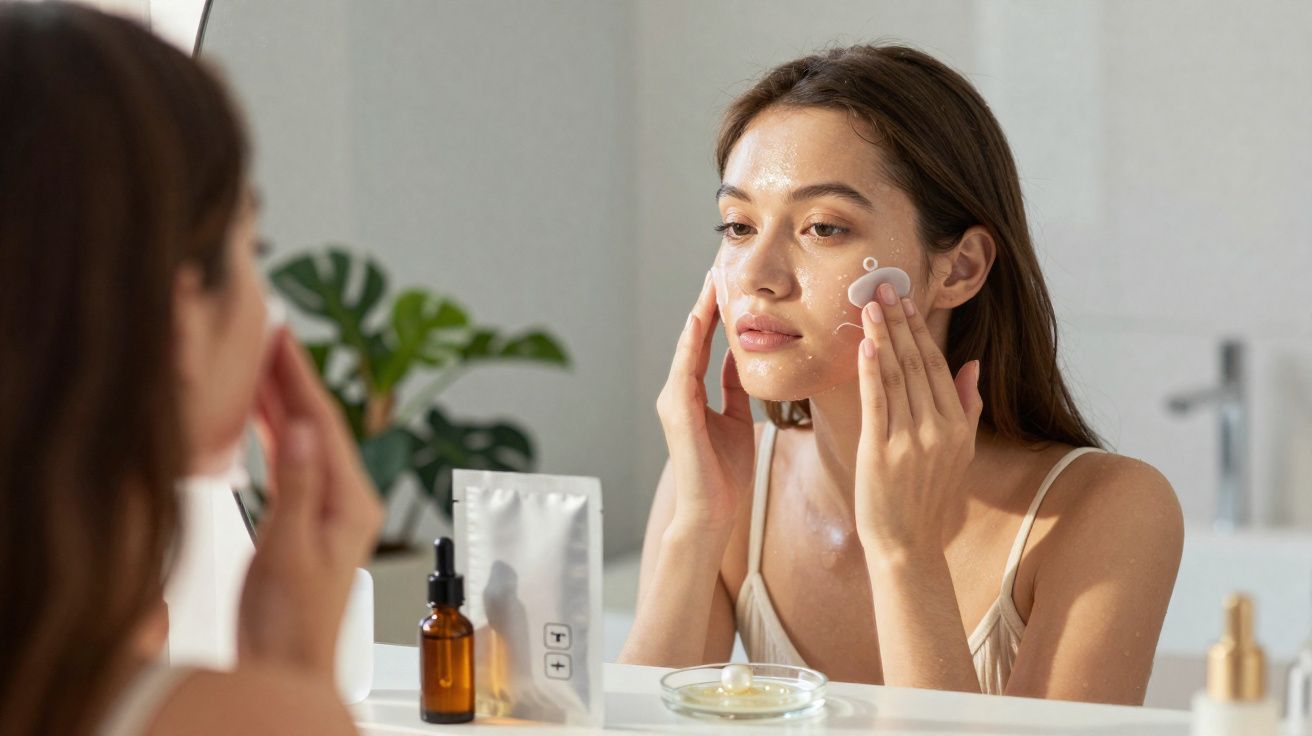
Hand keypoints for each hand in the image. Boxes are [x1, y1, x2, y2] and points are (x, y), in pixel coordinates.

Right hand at [238, 329, 382, 677]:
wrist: (285, 668)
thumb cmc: (291, 623)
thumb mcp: (290, 550)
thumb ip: (298, 487)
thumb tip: (302, 429)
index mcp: (353, 502)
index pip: (323, 424)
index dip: (299, 376)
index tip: (281, 336)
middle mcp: (348, 500)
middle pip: (316, 425)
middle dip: (289, 379)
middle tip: (265, 333)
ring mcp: (329, 508)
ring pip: (302, 440)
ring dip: (278, 400)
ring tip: (255, 360)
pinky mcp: (306, 520)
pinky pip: (291, 461)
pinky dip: (271, 432)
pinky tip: (257, 414)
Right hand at [655, 271, 755, 533]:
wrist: (712, 512)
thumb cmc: (726, 473)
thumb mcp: (737, 420)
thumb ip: (734, 391)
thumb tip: (740, 362)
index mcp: (691, 395)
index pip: (702, 345)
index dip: (713, 314)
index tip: (724, 284)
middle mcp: (677, 393)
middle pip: (691, 339)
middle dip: (704, 304)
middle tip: (717, 269)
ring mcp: (674, 401)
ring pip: (686, 347)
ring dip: (699, 314)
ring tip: (711, 284)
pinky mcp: (677, 412)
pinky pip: (685, 369)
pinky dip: (693, 343)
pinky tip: (703, 320)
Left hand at [854, 283, 981, 559]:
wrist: (908, 545)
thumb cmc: (928, 498)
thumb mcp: (959, 452)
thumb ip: (966, 406)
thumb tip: (972, 364)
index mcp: (957, 425)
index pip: (937, 365)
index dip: (920, 329)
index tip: (907, 298)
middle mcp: (938, 428)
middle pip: (917, 363)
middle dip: (901, 321)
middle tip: (885, 285)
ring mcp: (911, 440)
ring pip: (897, 376)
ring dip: (884, 336)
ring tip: (872, 304)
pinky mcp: (881, 452)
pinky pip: (877, 402)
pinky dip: (872, 371)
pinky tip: (866, 345)